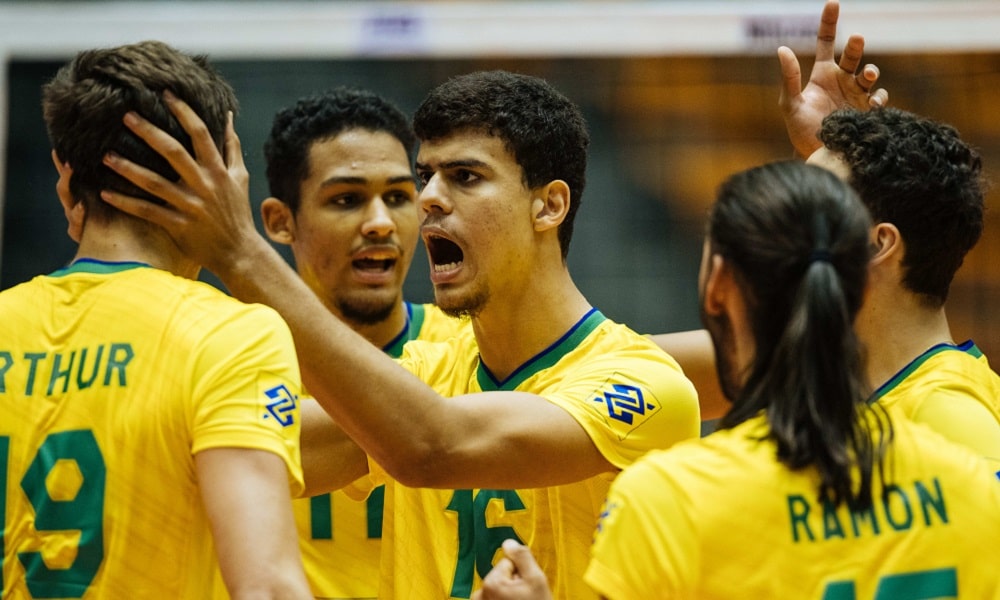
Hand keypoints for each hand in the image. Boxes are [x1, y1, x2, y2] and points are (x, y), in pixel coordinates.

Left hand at [100, 91, 264, 277]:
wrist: (240, 252)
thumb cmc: (237, 213)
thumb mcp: (240, 177)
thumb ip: (232, 146)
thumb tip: (228, 117)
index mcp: (218, 170)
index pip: (200, 134)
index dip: (183, 112)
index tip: (165, 94)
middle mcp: (204, 185)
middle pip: (173, 152)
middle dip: (149, 132)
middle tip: (126, 116)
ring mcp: (191, 206)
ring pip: (155, 183)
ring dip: (129, 168)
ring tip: (106, 155)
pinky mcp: (179, 226)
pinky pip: (148, 212)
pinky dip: (126, 203)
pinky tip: (105, 192)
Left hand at [472, 539, 552, 599]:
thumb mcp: (536, 580)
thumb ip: (522, 557)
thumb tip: (507, 541)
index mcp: (491, 583)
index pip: (507, 563)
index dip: (520, 573)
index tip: (527, 589)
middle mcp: (479, 595)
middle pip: (500, 577)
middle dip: (513, 585)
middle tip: (525, 599)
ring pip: (496, 590)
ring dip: (507, 596)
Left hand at [779, 0, 889, 156]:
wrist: (816, 154)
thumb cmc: (800, 128)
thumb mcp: (790, 104)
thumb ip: (789, 78)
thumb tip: (782, 49)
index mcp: (823, 73)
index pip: (827, 41)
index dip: (829, 22)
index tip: (833, 3)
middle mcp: (842, 79)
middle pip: (852, 54)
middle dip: (855, 46)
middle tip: (856, 39)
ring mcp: (857, 93)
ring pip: (869, 73)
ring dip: (870, 70)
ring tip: (866, 73)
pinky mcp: (868, 110)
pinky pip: (878, 98)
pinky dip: (878, 98)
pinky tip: (873, 103)